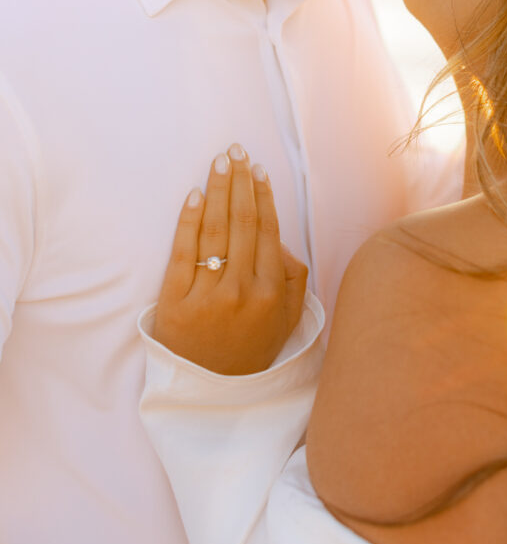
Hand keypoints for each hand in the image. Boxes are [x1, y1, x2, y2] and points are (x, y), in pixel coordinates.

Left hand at [153, 144, 307, 374]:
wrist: (208, 393)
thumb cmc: (250, 348)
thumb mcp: (287, 320)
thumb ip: (293, 278)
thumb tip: (280, 239)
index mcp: (271, 292)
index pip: (268, 231)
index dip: (263, 196)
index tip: (258, 169)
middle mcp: (242, 291)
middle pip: (243, 223)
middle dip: (240, 181)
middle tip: (235, 150)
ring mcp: (208, 296)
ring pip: (216, 232)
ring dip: (219, 191)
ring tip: (219, 162)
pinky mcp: (175, 303)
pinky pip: (183, 254)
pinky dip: (190, 221)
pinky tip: (195, 195)